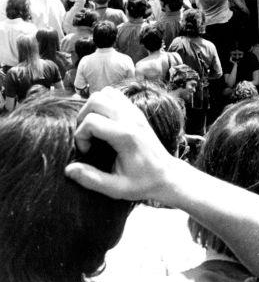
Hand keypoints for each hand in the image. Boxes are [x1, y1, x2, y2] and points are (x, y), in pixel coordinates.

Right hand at [64, 88, 185, 203]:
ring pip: (106, 93)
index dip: (80, 135)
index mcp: (126, 136)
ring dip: (93, 107)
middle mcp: (131, 119)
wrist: (166, 174)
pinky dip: (104, 104)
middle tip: (86, 136)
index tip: (87, 151)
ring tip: (93, 128)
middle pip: (97, 99)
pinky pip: (116, 96)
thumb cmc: (142, 183)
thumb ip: (91, 179)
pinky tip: (103, 123)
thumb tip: (68, 169)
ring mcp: (135, 113)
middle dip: (83, 116)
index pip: (92, 121)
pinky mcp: (137, 112)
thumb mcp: (115, 188)